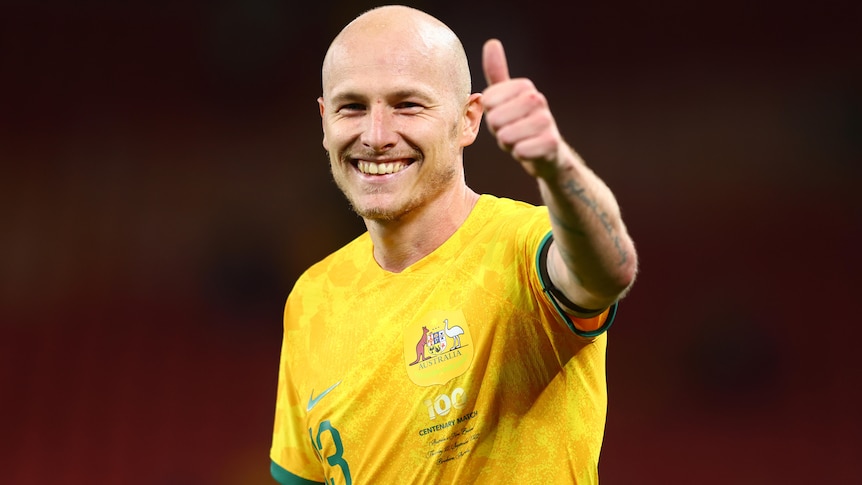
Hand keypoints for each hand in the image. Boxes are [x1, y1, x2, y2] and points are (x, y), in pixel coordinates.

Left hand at [481, 39, 564, 177]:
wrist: (547, 152)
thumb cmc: (520, 123)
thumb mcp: (507, 97)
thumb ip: (497, 73)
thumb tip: (492, 42)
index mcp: (524, 86)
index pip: (487, 102)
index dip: (491, 115)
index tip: (504, 116)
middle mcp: (538, 99)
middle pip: (494, 119)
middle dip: (498, 131)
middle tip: (512, 130)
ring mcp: (547, 120)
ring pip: (506, 136)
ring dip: (508, 144)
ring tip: (520, 140)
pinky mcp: (551, 143)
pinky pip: (520, 151)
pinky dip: (520, 155)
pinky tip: (529, 151)